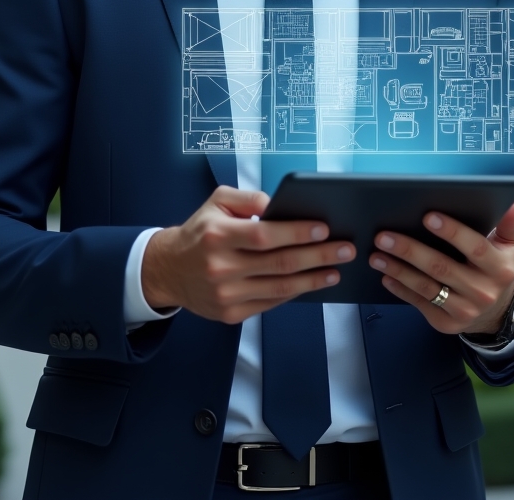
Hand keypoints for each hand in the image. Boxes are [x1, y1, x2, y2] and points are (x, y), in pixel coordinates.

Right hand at [141, 186, 355, 323]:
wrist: (168, 270)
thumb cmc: (199, 231)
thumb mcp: (217, 201)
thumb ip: (248, 198)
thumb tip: (280, 206)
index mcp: (218, 235)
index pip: (265, 235)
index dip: (297, 232)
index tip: (324, 228)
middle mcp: (221, 267)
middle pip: (279, 263)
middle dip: (318, 256)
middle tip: (345, 249)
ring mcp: (226, 295)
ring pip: (280, 288)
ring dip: (313, 279)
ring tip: (336, 269)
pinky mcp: (231, 314)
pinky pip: (271, 303)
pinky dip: (295, 293)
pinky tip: (312, 283)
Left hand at [369, 201, 513, 334]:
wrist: (496, 311)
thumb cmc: (496, 265)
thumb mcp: (511, 246)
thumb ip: (510, 224)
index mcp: (500, 268)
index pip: (476, 248)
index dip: (453, 232)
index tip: (428, 216)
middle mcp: (483, 292)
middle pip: (442, 268)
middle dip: (411, 250)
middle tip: (384, 235)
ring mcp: (464, 311)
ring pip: (426, 288)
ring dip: (398, 270)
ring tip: (376, 254)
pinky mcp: (446, 323)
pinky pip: (419, 304)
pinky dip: (400, 289)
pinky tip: (384, 275)